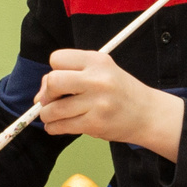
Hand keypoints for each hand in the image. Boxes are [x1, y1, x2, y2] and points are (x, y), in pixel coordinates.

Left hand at [39, 49, 185, 160]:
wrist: (148, 114)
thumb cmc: (120, 92)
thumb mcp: (102, 72)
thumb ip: (72, 75)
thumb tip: (38, 96)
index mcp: (98, 60)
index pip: (57, 58)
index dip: (53, 71)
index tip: (59, 83)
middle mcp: (97, 79)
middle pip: (52, 81)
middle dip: (46, 94)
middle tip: (51, 101)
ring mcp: (97, 102)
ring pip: (53, 109)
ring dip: (48, 115)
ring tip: (55, 117)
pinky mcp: (95, 124)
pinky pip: (61, 126)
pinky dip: (54, 128)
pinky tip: (60, 126)